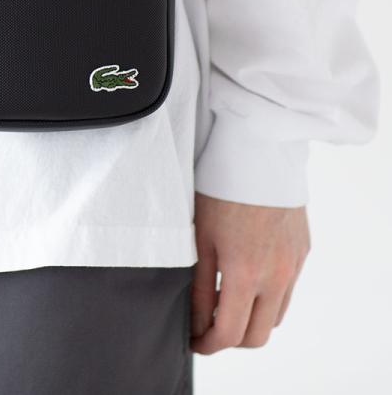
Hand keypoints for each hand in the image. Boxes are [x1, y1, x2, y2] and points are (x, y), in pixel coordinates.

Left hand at [191, 193, 309, 353]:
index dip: (208, 345)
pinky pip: (287, 289)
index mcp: (245, 273)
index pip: (230, 333)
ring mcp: (293, 265)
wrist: (257, 151)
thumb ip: (198, 283)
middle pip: (257, 336)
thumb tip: (195, 320)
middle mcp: (276, 276)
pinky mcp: (303, 251)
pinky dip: (267, 296)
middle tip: (206, 326)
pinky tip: (245, 278)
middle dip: (230, 339)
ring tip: (224, 301)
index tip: (194, 341)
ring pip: (275, 316)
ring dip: (251, 319)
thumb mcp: (199, 236)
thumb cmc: (219, 188)